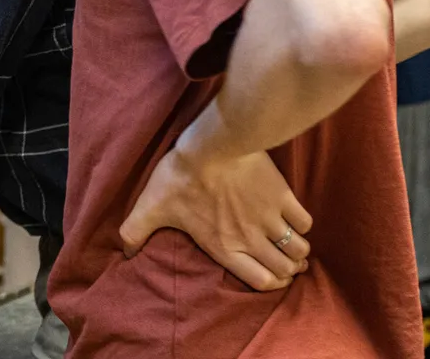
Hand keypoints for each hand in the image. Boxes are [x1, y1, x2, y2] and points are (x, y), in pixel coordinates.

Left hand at [119, 141, 313, 291]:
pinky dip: (303, 225)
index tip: (271, 277)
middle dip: (287, 270)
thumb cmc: (181, 176)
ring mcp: (270, 220)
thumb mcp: (152, 206)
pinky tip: (295, 220)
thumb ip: (136, 231)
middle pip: (283, 269)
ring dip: (298, 251)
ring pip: (298, 249)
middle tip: (285, 262)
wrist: (213, 145)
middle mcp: (251, 239)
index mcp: (224, 247)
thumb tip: (124, 251)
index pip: (259, 281)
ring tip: (294, 246)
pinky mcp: (283, 197)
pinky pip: (305, 222)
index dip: (270, 284)